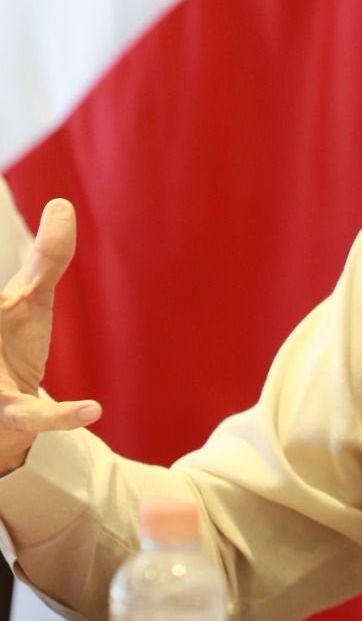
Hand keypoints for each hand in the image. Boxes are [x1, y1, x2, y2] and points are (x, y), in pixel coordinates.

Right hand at [0, 199, 99, 475]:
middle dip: (4, 311)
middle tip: (11, 304)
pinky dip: (59, 416)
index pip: (2, 302)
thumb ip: (48, 255)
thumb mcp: (29, 298)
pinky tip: (93, 409)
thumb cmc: (10, 342)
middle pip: (1, 316)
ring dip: (9, 396)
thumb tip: (62, 204)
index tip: (16, 294)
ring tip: (71, 396)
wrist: (3, 409)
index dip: (7, 302)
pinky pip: (29, 417)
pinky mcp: (7, 413)